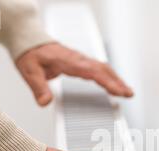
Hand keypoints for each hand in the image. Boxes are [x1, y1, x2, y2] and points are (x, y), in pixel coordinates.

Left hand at [15, 43, 133, 105]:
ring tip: (126, 91)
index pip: (93, 72)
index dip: (107, 82)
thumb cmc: (30, 54)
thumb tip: (45, 102)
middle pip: (103, 70)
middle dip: (118, 82)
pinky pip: (98, 68)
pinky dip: (109, 76)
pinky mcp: (80, 62)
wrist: (29, 40)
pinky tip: (113, 84)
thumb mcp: (30, 71)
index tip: (118, 91)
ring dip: (116, 79)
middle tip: (129, 94)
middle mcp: (78, 60)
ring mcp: (80, 60)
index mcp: (69, 61)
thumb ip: (38, 88)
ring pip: (103, 68)